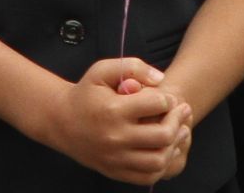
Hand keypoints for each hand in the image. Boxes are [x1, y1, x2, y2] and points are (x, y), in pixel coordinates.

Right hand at [32, 58, 190, 184]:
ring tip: (179, 132)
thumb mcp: (102, 70)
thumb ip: (132, 67)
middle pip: (163, 135)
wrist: (61, 121)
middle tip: (182, 112)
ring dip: (174, 146)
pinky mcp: (115, 171)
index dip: (168, 98)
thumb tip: (160, 79)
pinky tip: (163, 150)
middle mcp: (115, 137)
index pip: (156, 104)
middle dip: (178, 121)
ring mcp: (115, 158)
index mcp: (113, 110)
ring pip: (158, 160)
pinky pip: (147, 177)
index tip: (167, 97)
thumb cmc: (85, 93)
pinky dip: (161, 165)